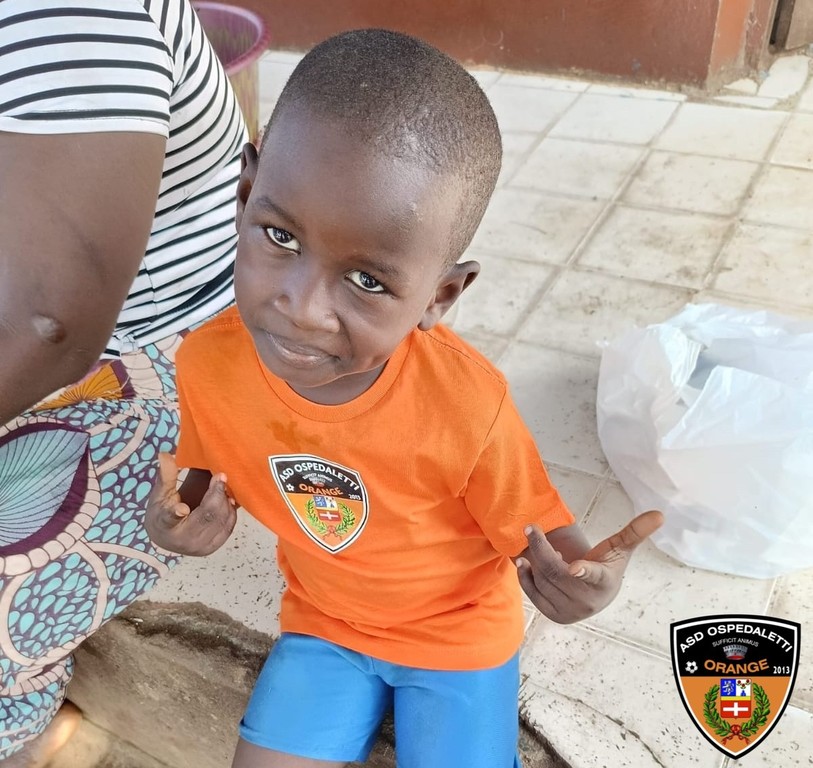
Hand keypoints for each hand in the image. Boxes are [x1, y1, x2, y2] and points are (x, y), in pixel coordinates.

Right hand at [145, 453, 236, 555]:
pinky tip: (227, 499)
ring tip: (222, 486)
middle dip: (216, 494)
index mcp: (164, 525)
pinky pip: (228, 527)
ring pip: (221, 521)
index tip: (181, 508)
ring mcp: (199, 548)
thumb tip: (164, 454)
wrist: (165, 537)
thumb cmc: (162, 511)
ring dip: (225, 501)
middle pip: (206, 516)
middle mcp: (182, 541)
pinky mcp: (212, 548)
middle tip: (220, 475)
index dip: (176, 513)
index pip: (169, 519)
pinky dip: (230, 511)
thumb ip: (165, 475)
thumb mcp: (160, 493)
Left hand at [516, 510, 662, 623]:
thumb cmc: (607, 566)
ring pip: (543, 580)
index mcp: (604, 581)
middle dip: (540, 547)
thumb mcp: (620, 548)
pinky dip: (526, 576)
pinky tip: (526, 562)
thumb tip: (659, 514)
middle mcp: (587, 600)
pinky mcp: (555, 615)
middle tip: (531, 528)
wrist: (597, 595)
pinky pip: (533, 594)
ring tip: (540, 545)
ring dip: (536, 559)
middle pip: (555, 571)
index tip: (576, 567)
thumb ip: (635, 531)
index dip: (584, 571)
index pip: (594, 575)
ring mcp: (570, 610)